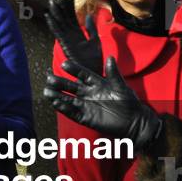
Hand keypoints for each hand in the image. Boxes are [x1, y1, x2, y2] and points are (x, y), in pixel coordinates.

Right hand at [45, 56, 162, 148]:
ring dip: (58, 96)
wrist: (135, 122)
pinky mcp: (87, 118)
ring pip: (69, 100)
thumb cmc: (129, 102)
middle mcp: (89, 93)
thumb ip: (113, 74)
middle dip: (60, 83)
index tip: (64, 64)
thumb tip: (110, 57)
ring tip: (46, 91)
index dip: (74, 69)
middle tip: (49, 78)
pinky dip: (64, 108)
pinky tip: (56, 103)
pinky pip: (73, 113)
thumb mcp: (121, 86)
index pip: (82, 74)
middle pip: (71, 87)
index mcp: (97, 83)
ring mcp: (87, 106)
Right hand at [46, 0, 102, 75]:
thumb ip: (92, 28)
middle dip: (62, 7)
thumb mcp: (95, 41)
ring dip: (55, 13)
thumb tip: (89, 15)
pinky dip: (53, 24)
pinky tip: (49, 16)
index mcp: (78, 34)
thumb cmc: (95, 60)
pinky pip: (58, 33)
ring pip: (60, 24)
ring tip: (52, 2)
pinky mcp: (65, 45)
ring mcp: (67, 40)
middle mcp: (71, 36)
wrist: (93, 73)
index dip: (70, 7)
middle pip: (65, 18)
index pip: (73, 17)